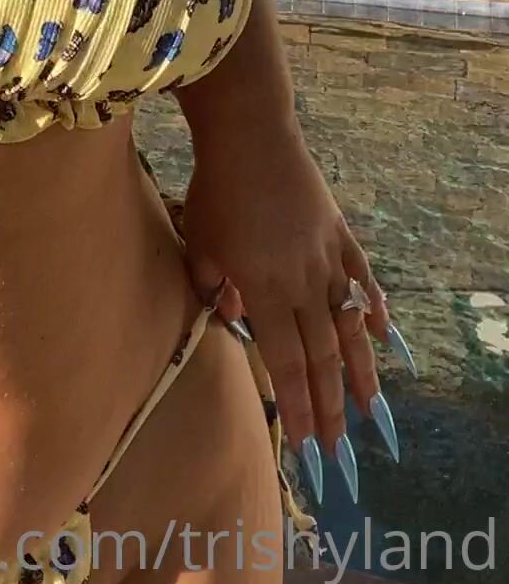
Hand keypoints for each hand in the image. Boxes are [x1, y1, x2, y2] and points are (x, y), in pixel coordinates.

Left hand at [179, 121, 402, 502]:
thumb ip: (213, 290)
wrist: (251, 135)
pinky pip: (362, 280)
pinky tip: (384, 336)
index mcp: (265, 290)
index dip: (296, 407)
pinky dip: (375, 310)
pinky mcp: (340, 234)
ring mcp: (327, 258)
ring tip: (372, 410)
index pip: (284, 364)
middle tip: (337, 448)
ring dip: (361, 372)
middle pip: (322, 356)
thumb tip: (233, 319)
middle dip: (330, 407)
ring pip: (349, 327)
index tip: (305, 445)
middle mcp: (303, 283)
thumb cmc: (215, 189)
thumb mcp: (199, 244)